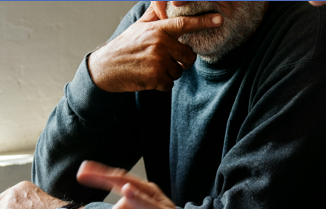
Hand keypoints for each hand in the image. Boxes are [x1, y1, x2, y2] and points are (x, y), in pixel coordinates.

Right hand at [87, 5, 221, 91]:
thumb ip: (154, 17)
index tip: (219, 19)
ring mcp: (158, 60)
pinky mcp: (155, 77)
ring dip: (169, 73)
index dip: (203, 22)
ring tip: (152, 68)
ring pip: (179, 71)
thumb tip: (163, 4)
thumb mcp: (138, 27)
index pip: (184, 24)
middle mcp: (160, 43)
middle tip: (166, 60)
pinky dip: (162, 84)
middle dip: (182, 61)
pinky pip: (170, 84)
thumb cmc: (124, 47)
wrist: (105, 69)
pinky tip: (149, 77)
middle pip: (188, 55)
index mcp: (157, 29)